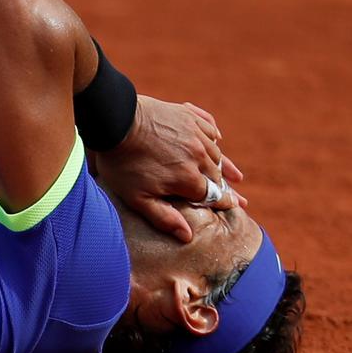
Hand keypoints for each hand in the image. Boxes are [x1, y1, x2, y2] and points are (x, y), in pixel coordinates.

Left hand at [91, 95, 245, 241]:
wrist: (116, 121)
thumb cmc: (123, 163)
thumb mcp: (138, 198)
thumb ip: (164, 217)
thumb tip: (188, 236)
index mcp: (189, 179)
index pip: (214, 195)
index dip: (224, 202)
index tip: (235, 206)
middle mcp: (200, 156)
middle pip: (217, 175)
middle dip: (224, 186)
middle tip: (234, 194)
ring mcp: (196, 134)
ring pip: (215, 152)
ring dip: (221, 163)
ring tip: (230, 172)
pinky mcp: (188, 116)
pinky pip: (209, 126)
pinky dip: (214, 135)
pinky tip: (217, 138)